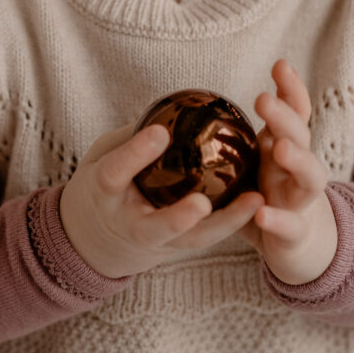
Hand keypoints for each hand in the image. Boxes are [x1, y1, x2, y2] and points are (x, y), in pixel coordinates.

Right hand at [59, 122, 264, 279]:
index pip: (116, 173)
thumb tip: (169, 105)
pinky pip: (207, 237)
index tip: (160, 132)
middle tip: (202, 204)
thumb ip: (131, 135)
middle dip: (179, 219)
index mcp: (103, 193)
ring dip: (225, 224)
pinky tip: (258, 200)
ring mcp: (156, 241)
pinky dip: (233, 221)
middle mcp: (129, 223)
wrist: (95, 236)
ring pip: (192, 240)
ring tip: (254, 200)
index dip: (136, 154)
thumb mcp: (102, 154)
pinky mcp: (178, 247)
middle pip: (155, 228)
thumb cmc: (103, 182)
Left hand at [239, 60, 337, 284]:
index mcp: (286, 146)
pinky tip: (262, 212)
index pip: (295, 111)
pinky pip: (291, 226)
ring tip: (281, 148)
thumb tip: (198, 101)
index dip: (291, 88)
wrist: (298, 244)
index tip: (279, 64)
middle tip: (263, 100)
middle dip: (285, 117)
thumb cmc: (270, 192)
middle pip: (301, 136)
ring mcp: (300, 200)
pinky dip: (279, 219)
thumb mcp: (255, 161)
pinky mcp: (296, 233)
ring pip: (311, 177)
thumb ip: (237, 136)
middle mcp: (298, 168)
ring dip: (298, 160)